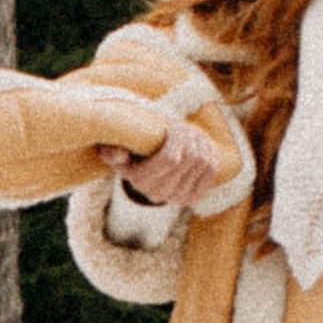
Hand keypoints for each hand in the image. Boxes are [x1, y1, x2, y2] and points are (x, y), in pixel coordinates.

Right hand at [100, 118, 225, 209]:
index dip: (177, 137)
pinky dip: (209, 153)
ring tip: (190, 134)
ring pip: (203, 163)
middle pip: (190, 159)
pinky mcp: (193, 197)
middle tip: (183, 126)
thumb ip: (111, 149)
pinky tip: (199, 145)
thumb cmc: (130, 149)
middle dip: (190, 137)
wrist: (145, 167)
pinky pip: (210, 171)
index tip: (174, 124)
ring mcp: (177, 198)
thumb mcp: (113, 146)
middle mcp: (157, 194)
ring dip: (200, 143)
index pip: (170, 158)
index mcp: (139, 180)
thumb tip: (120, 155)